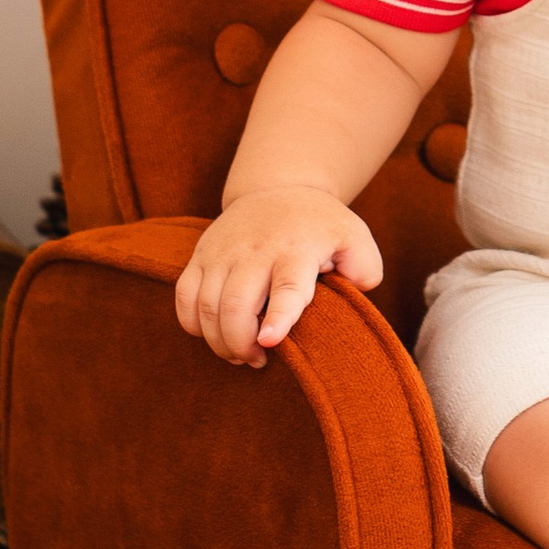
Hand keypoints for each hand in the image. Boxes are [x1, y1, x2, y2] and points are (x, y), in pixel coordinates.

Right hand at [174, 187, 382, 367]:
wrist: (278, 188)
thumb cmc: (319, 225)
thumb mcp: (354, 238)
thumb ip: (364, 268)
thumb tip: (356, 290)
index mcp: (297, 250)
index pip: (287, 287)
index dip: (278, 317)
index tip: (269, 340)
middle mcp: (256, 250)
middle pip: (236, 305)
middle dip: (241, 344)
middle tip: (258, 360)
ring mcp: (224, 252)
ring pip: (207, 305)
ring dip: (219, 341)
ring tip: (240, 353)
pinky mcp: (201, 254)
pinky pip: (184, 297)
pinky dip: (192, 324)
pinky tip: (212, 333)